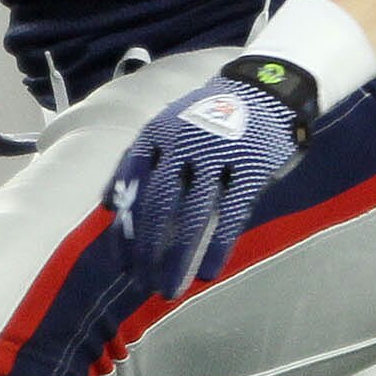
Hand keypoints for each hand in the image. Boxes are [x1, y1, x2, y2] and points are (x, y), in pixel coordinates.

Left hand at [105, 60, 311, 297]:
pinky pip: (230, 214)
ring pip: (191, 216)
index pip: (129, 189)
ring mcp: (218, 153)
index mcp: (156, 135)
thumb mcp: (170, 128)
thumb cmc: (210, 117)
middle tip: (141, 282)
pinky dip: (217, 247)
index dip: (123, 229)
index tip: (120, 264)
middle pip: (157, 206)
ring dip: (176, 257)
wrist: (264, 88)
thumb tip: (111, 208)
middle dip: (146, 250)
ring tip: (169, 288)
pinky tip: (207, 273)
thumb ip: (144, 162)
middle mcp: (182, 143)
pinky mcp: (250, 165)